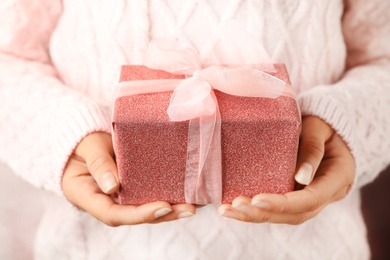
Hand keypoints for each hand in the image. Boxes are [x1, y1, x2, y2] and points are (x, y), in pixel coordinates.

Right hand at [62, 132, 194, 225]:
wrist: (82, 140)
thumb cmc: (82, 143)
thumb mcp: (87, 147)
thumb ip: (98, 164)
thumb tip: (113, 186)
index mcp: (89, 197)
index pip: (114, 214)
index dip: (139, 215)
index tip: (163, 207)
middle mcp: (107, 202)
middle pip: (135, 215)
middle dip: (163, 215)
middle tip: (189, 209)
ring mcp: (121, 196)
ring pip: (146, 207)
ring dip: (171, 208)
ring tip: (194, 204)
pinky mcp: (132, 187)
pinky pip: (149, 193)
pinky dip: (168, 194)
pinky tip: (188, 192)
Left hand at [218, 116, 354, 223]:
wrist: (327, 129)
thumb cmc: (322, 123)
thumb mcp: (319, 127)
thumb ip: (312, 148)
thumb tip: (300, 178)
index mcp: (337, 178)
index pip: (310, 200)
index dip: (283, 204)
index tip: (256, 200)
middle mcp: (326, 195)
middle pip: (294, 214)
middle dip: (262, 214)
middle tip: (234, 208)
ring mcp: (310, 198)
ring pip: (284, 216)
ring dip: (254, 216)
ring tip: (227, 210)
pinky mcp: (295, 195)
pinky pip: (277, 208)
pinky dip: (255, 209)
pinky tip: (233, 207)